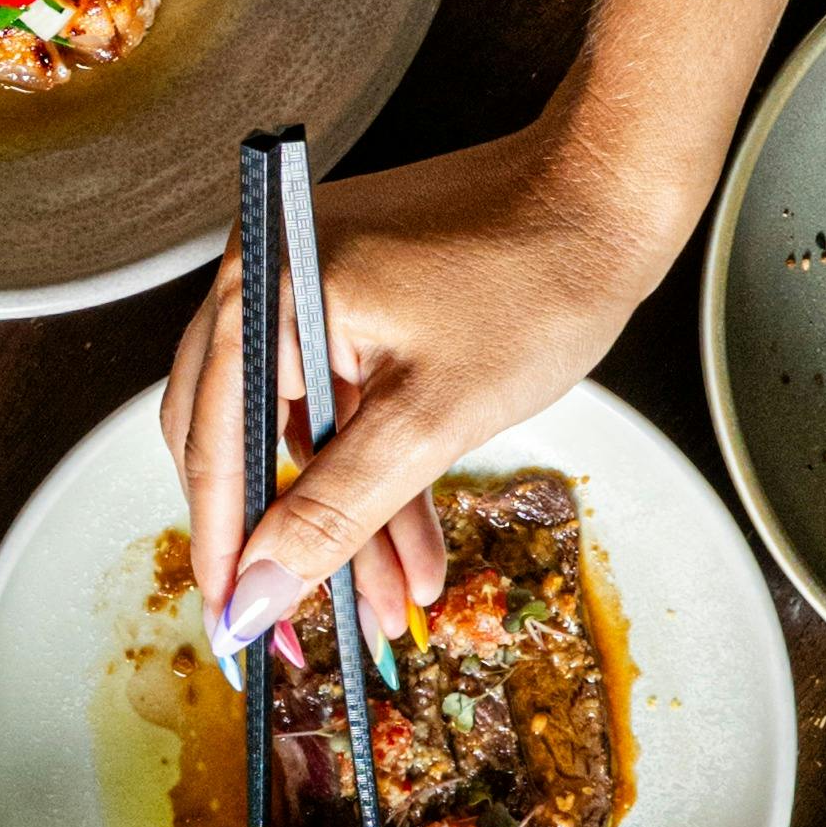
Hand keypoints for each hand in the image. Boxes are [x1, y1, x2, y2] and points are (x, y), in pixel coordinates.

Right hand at [163, 120, 673, 670]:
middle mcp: (267, 278)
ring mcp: (308, 286)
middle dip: (282, 544)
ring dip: (342, 519)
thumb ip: (336, 512)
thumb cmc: (536, 277)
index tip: (236, 632)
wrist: (611, 194)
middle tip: (303, 630)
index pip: (214, 446)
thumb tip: (259, 593)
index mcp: (266, 290)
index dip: (224, 552)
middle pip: (240, 441)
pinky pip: (340, 402)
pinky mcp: (352, 299)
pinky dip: (372, 470)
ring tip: (389, 603)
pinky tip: (410, 545)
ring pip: (301, 433)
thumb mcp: (432, 418)